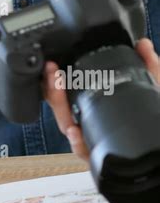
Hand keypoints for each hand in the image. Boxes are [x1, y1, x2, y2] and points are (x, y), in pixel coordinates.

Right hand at [43, 38, 159, 161]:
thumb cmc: (153, 124)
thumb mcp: (154, 88)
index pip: (69, 89)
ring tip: (58, 90)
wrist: (159, 152)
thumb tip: (143, 43)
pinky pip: (81, 151)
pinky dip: (76, 142)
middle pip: (61, 104)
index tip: (53, 64)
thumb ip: (150, 66)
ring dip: (58, 106)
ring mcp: (90, 139)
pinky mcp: (98, 159)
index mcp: (95, 104)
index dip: (57, 76)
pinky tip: (75, 131)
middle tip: (52, 72)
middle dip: (52, 87)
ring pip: (65, 124)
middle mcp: (88, 121)